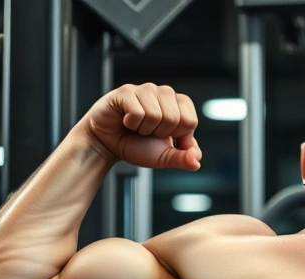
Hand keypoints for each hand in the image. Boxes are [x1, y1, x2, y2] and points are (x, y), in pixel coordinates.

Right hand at [83, 83, 201, 169]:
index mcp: (180, 105)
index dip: (176, 136)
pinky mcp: (127, 91)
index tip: (163, 136)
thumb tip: (196, 161)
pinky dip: (131, 124)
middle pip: (174, 119)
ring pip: (155, 115)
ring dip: (144, 129)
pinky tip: (125, 121)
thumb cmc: (137, 146)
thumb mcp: (164, 157)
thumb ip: (183, 158)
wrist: (108, 146)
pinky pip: (137, 112)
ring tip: (136, 126)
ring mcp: (146, 89)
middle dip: (158, 134)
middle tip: (147, 132)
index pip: (191, 121)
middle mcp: (165, 93)